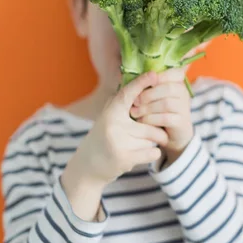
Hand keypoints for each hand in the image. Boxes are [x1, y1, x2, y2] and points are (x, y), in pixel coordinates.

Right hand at [61, 72, 168, 219]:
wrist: (87, 167)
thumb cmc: (102, 138)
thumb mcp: (107, 117)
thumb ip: (119, 101)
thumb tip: (127, 75)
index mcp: (110, 113)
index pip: (128, 94)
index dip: (141, 83)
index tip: (154, 74)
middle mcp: (113, 125)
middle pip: (150, 122)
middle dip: (155, 129)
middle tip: (146, 134)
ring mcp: (119, 142)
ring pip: (153, 138)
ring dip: (151, 143)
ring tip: (136, 145)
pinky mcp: (125, 158)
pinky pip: (153, 152)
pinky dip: (153, 154)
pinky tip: (140, 154)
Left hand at [130, 68, 193, 167]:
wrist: (169, 133)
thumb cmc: (157, 110)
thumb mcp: (152, 95)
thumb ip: (146, 84)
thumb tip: (126, 73)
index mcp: (177, 82)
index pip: (174, 72)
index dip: (158, 76)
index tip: (143, 83)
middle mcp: (183, 93)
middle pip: (168, 88)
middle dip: (148, 94)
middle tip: (135, 101)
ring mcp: (184, 108)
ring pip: (166, 103)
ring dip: (147, 108)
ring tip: (134, 112)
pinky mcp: (181, 122)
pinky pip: (166, 118)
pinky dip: (151, 119)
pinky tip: (141, 121)